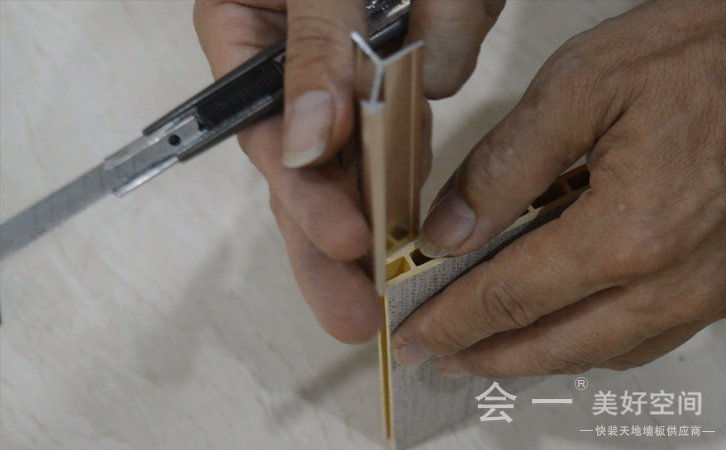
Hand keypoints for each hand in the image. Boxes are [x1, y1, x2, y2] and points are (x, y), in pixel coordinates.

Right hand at [194, 0, 503, 342]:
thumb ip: (314, 44)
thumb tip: (310, 138)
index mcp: (251, 27)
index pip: (266, 132)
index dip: (303, 195)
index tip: (346, 242)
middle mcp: (293, 57)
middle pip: (303, 166)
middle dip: (326, 241)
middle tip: (350, 312)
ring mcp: (345, 66)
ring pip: (350, 157)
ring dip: (368, 221)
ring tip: (379, 291)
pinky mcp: (392, 63)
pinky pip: (396, 126)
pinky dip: (406, 169)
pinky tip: (408, 223)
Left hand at [392, 0, 725, 375]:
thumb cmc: (695, 55)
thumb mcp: (579, 88)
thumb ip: (504, 168)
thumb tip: (445, 234)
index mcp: (628, 234)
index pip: (510, 299)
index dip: (452, 324)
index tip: (414, 339)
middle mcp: (672, 280)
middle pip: (552, 345)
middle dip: (482, 356)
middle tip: (434, 357)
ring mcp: (705, 290)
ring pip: (599, 353)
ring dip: (533, 358)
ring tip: (483, 349)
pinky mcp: (722, 282)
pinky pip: (644, 339)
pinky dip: (587, 344)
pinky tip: (558, 327)